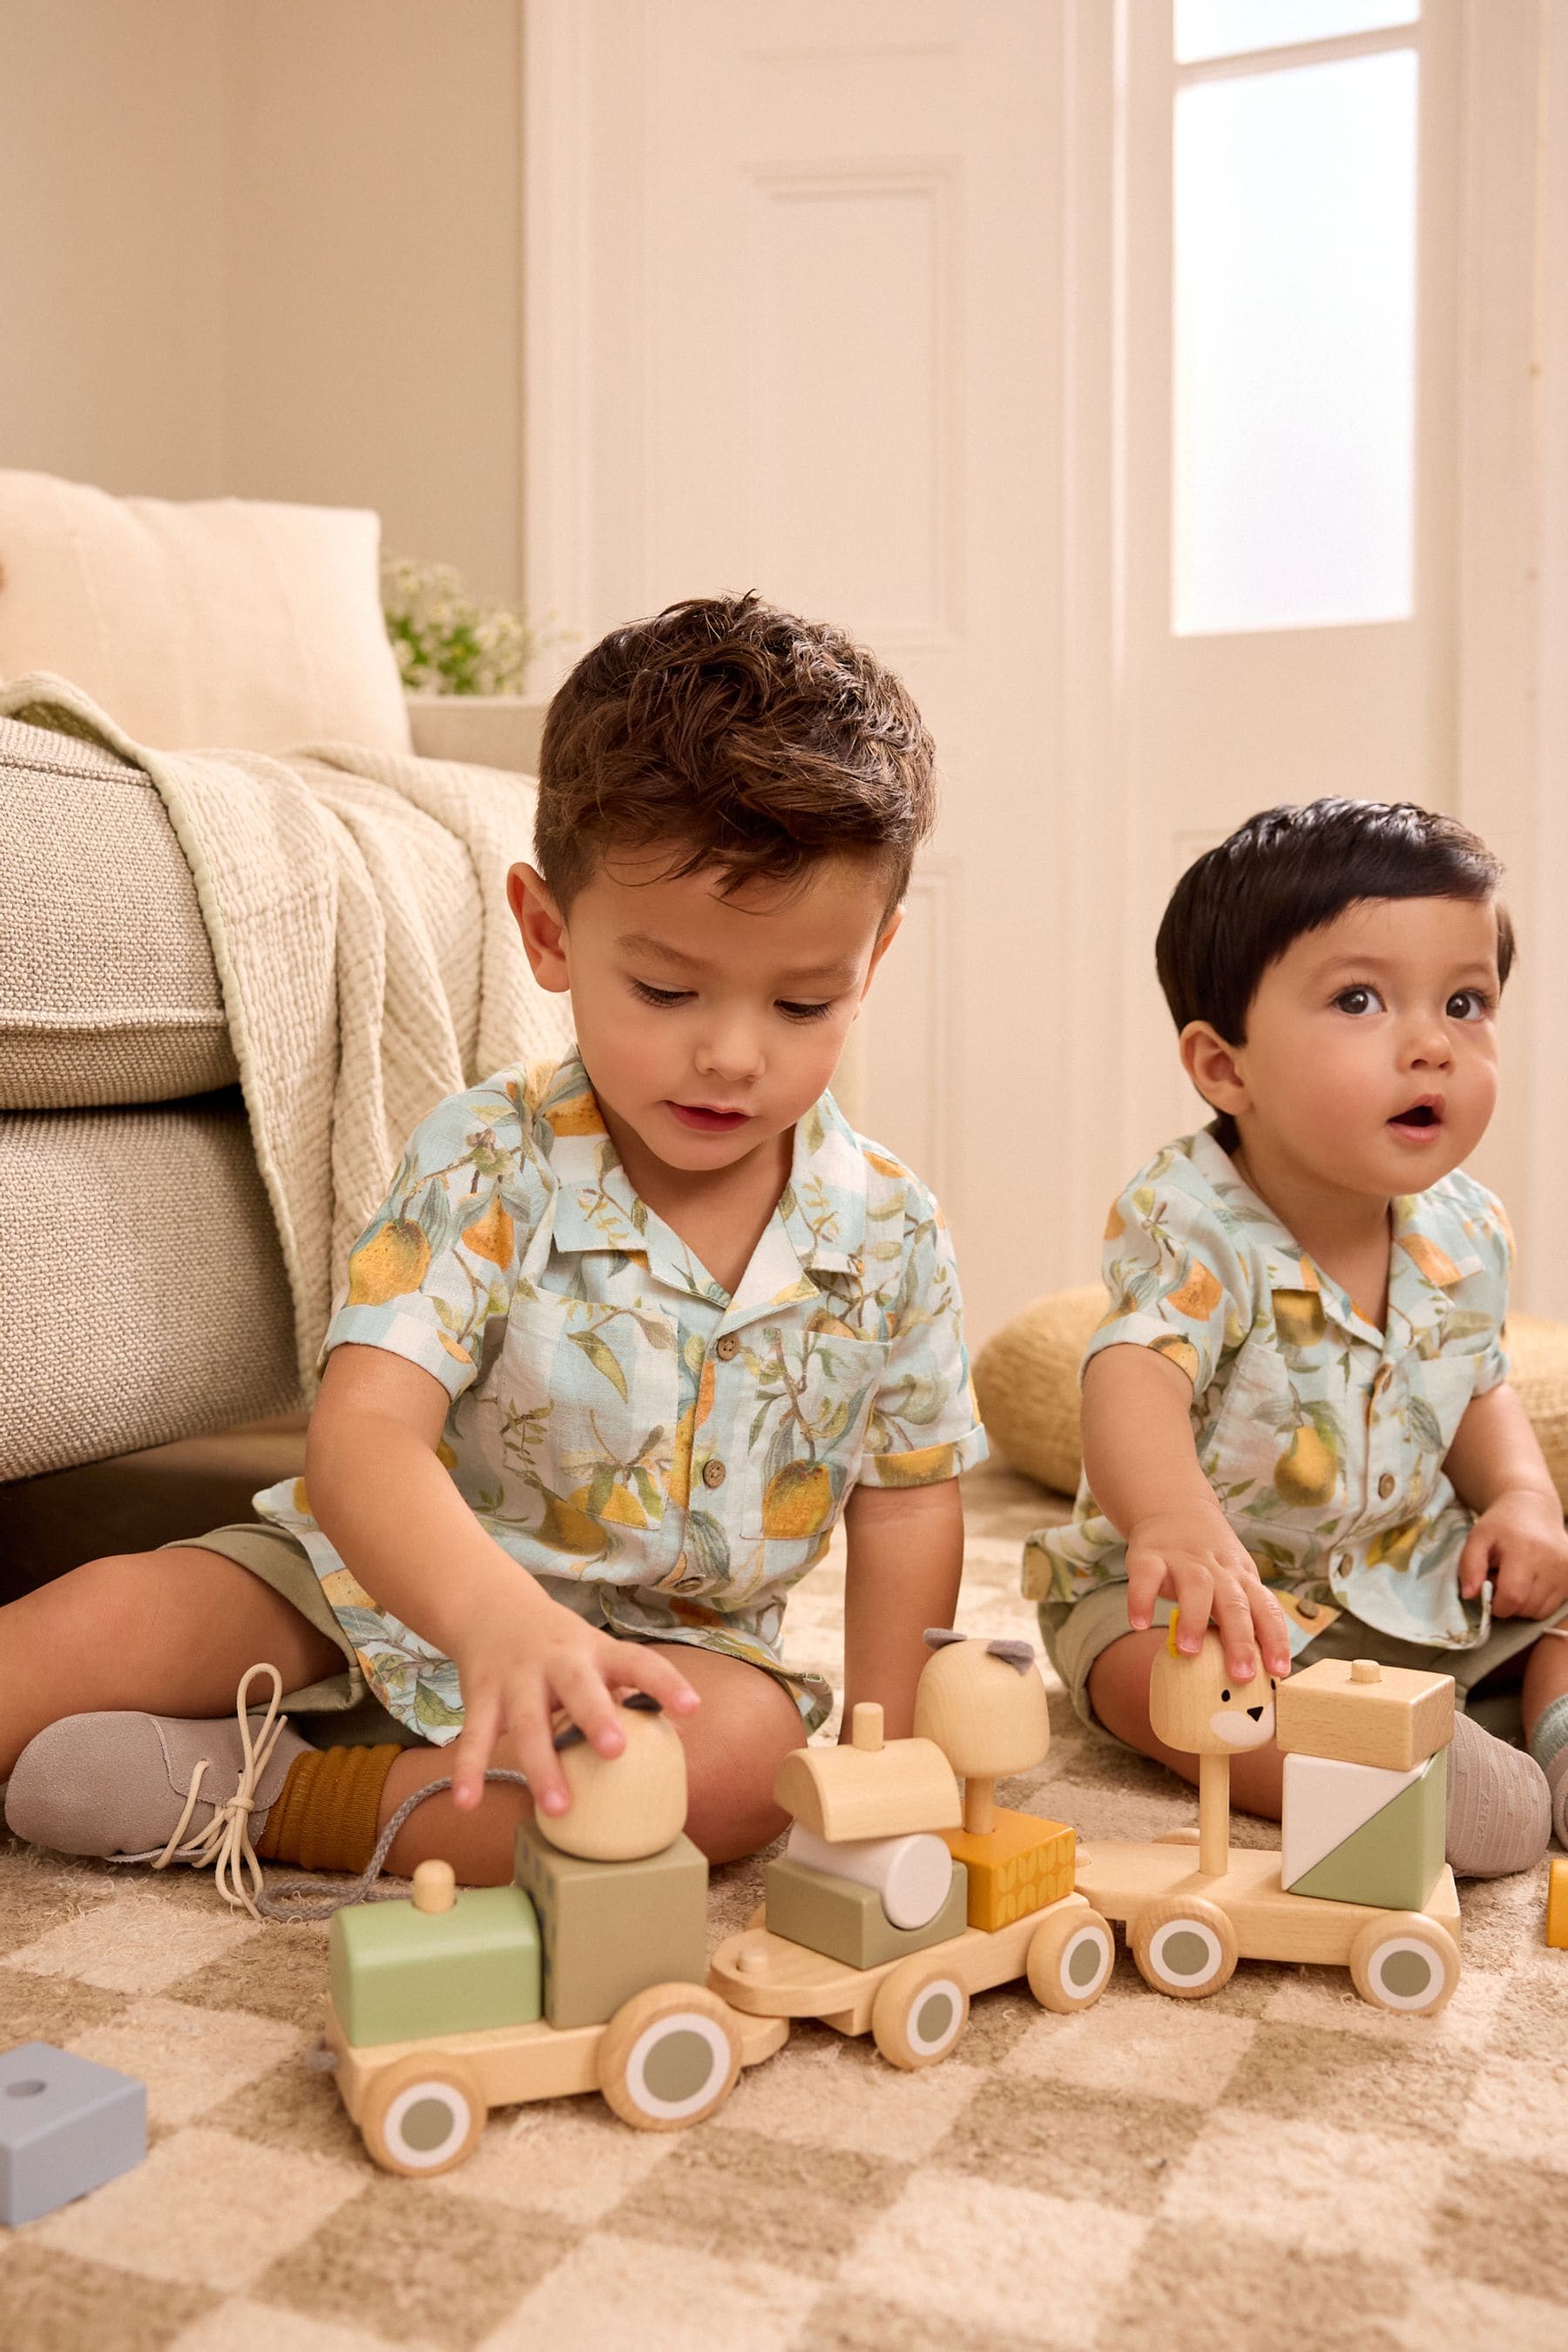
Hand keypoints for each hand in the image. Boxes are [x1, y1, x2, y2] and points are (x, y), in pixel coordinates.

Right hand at [444, 1577, 699, 1814]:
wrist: (492, 1608)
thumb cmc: (562, 1646)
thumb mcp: (598, 1656)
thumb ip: (630, 1694)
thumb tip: (679, 1738)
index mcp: (597, 1651)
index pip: (638, 1662)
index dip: (666, 1683)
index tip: (693, 1707)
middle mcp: (558, 1660)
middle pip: (578, 1687)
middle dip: (596, 1717)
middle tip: (616, 1750)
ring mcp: (517, 1678)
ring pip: (528, 1723)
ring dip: (541, 1765)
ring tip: (558, 1808)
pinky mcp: (482, 1696)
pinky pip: (476, 1736)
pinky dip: (469, 1770)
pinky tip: (467, 1802)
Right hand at [1125, 1509, 1292, 1683]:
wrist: (1174, 1508)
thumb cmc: (1210, 1561)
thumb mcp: (1234, 1580)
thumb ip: (1243, 1617)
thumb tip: (1255, 1672)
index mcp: (1243, 1579)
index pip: (1267, 1609)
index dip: (1275, 1640)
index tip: (1279, 1672)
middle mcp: (1218, 1570)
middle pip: (1235, 1603)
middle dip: (1241, 1640)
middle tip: (1242, 1674)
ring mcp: (1183, 1561)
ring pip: (1195, 1587)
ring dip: (1194, 1618)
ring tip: (1189, 1651)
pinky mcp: (1149, 1556)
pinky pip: (1146, 1576)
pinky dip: (1141, 1599)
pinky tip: (1138, 1623)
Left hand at [1459, 1487, 1567, 1619]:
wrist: (1533, 1509)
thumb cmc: (1501, 1525)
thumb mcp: (1477, 1538)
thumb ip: (1469, 1567)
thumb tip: (1470, 1596)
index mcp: (1525, 1550)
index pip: (1513, 1597)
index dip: (1496, 1604)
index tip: (1488, 1591)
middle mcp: (1552, 1562)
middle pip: (1526, 1608)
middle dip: (1508, 1602)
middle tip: (1501, 1579)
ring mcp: (1567, 1571)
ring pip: (1540, 1612)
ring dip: (1523, 1604)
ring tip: (1516, 1578)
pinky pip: (1552, 1607)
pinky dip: (1537, 1601)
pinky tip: (1531, 1580)